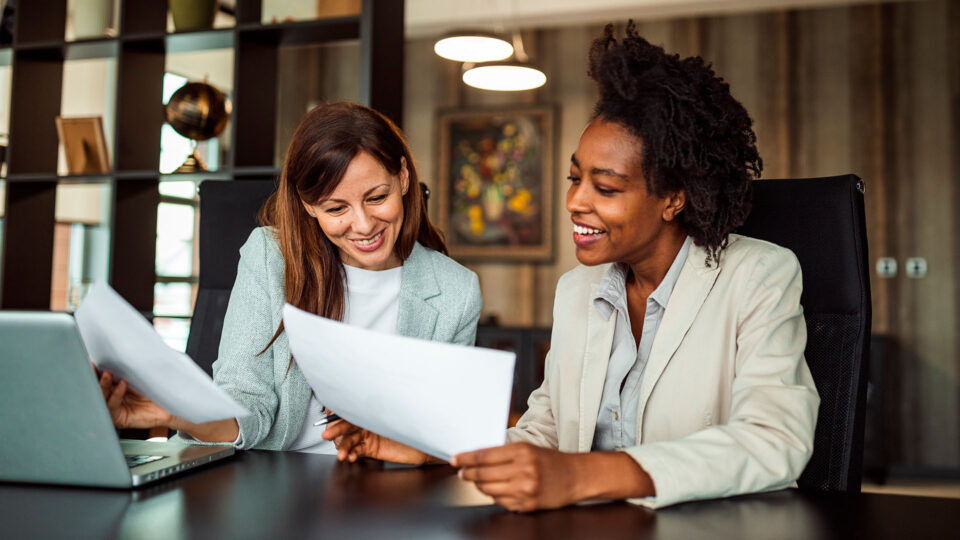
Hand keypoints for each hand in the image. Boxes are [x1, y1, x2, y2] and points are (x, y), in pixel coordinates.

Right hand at [93, 363, 172, 428]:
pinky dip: (116, 394)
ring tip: (108, 374)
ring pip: (102, 397)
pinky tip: (122, 384)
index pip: (101, 379)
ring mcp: (115, 409)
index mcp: (116, 387)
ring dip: (104, 384)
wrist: (170, 407)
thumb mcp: (143, 377)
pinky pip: (113, 406)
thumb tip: (123, 353)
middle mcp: (113, 398)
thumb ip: (131, 369)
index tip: (93, 360)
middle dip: (95, 376)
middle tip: (95, 366)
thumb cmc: (157, 392)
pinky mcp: (119, 418)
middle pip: (98, 388)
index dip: (95, 370)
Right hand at [321, 416, 437, 464]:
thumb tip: (371, 388)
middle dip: (335, 430)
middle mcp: (366, 422)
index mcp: (370, 409)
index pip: (351, 408)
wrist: (425, 442)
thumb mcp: (399, 411)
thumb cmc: (414, 423)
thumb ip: (384, 405)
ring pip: (350, 441)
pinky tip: (350, 457)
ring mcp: (368, 436)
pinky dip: (352, 454)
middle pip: (346, 425)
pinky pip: (358, 451)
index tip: (327, 412)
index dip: (338, 410)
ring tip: (341, 455)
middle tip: (325, 434)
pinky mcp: (372, 449)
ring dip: (343, 448)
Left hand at [452, 442, 581, 511]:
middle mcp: (523, 470)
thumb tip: (476, 459)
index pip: (484, 455)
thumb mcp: (528, 449)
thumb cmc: (551, 461)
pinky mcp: (527, 505)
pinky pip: (500, 502)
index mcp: (521, 451)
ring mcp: (525, 489)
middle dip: (468, 473)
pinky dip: (494, 496)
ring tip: (476, 480)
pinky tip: (495, 490)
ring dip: (478, 485)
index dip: (466, 458)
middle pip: (483, 474)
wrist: (576, 477)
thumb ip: (504, 453)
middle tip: (461, 472)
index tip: (455, 460)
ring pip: (488, 490)